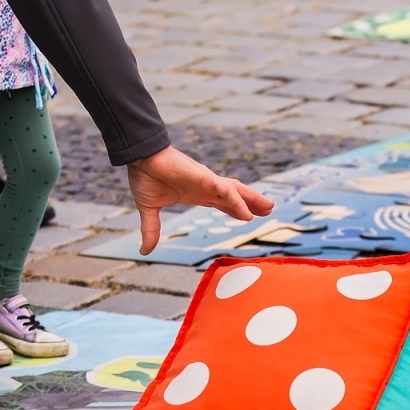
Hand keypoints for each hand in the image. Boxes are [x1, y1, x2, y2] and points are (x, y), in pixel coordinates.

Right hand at [126, 146, 274, 254]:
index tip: (247, 216)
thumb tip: (144, 251)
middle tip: (266, 211)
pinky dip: (239, 203)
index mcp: (195, 193)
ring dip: (253, 200)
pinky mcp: (205, 178)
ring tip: (269, 207)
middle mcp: (205, 187)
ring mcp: (207, 182)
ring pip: (236, 192)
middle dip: (251, 204)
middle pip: (234, 196)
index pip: (221, 202)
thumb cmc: (145, 175)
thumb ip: (151, 230)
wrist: (140, 158)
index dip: (235, 209)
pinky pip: (227, 192)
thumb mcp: (150, 209)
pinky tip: (249, 214)